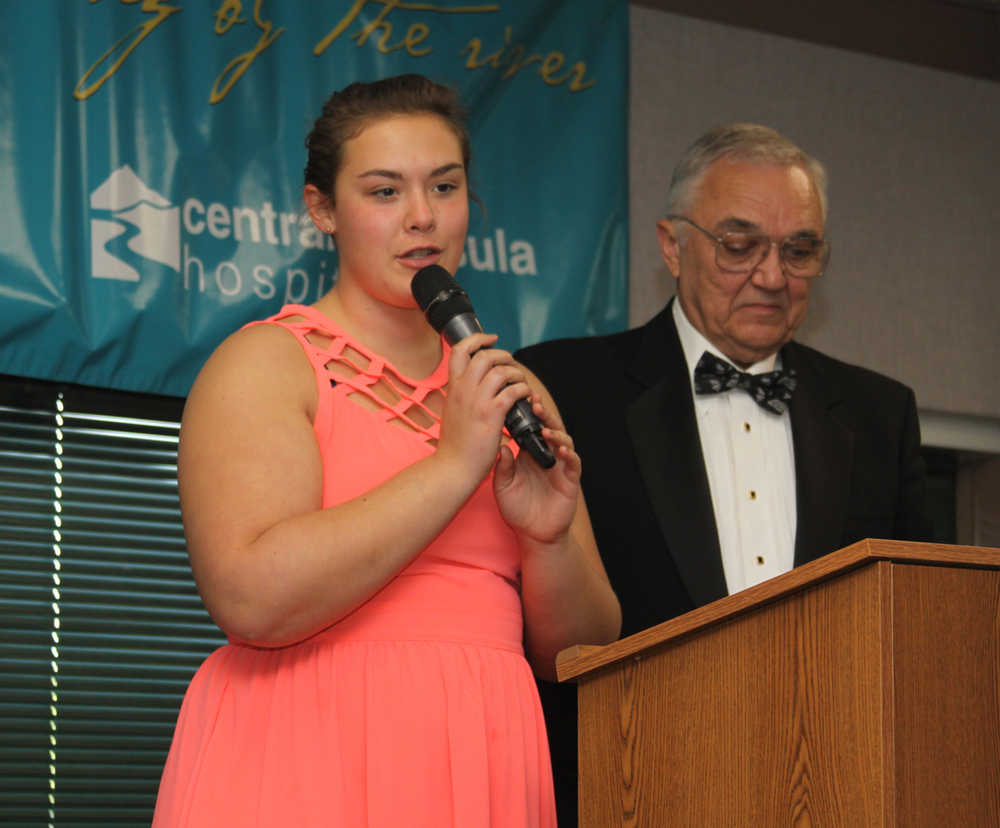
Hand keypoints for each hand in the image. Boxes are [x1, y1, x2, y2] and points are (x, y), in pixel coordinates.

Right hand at [435, 333, 531, 485]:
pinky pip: (512, 390)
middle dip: (503, 354)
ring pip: (500, 370)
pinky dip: (522, 389)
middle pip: (483, 355)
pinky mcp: (491, 414)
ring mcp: (476, 401)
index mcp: (452, 388)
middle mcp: (462, 390)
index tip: (491, 339)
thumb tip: (475, 388)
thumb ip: (462, 397)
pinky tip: (525, 397)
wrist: (453, 468)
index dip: (477, 339)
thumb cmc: (455, 446)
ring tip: (521, 383)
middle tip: (512, 364)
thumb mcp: (452, 413)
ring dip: (515, 373)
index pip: (458, 350)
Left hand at [493, 396, 580, 544]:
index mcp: (528, 454)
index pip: (530, 428)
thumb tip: (501, 447)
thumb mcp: (503, 486)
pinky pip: (574, 463)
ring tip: (545, 428)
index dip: (527, 414)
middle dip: (544, 415)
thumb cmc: (517, 509)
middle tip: (535, 404)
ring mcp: (560, 466)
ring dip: (556, 432)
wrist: (532, 533)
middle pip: (548, 428)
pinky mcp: (570, 479)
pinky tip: (562, 449)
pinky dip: (570, 454)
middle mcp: (546, 456)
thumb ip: (502, 467)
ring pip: (564, 441)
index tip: (518, 400)